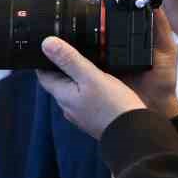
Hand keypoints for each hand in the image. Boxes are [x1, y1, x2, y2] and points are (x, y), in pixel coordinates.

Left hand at [36, 9, 177, 138]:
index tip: (48, 46)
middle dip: (61, 67)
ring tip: (86, 62)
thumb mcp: (91, 77)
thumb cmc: (112, 106)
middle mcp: (68, 107)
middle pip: (58, 83)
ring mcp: (81, 114)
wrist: (133, 133)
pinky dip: (88, 88)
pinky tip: (100, 82)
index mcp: (63, 96)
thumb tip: (46, 44)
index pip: (43, 76)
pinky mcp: (94, 118)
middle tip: (70, 49)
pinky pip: (85, 99)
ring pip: (73, 91)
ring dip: (76, 77)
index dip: (44, 60)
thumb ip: (69, 60)